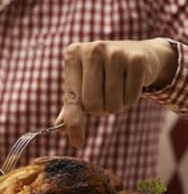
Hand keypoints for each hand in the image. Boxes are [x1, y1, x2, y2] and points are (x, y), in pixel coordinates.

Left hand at [60, 38, 176, 147]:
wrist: (136, 52)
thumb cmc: (101, 73)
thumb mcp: (82, 83)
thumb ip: (70, 105)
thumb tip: (58, 128)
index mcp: (72, 54)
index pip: (72, 98)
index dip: (74, 124)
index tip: (77, 143)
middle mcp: (92, 50)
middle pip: (92, 105)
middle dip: (99, 110)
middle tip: (104, 98)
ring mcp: (115, 52)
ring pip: (112, 104)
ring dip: (116, 106)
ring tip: (117, 90)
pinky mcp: (136, 59)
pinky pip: (131, 98)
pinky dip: (131, 100)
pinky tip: (130, 84)